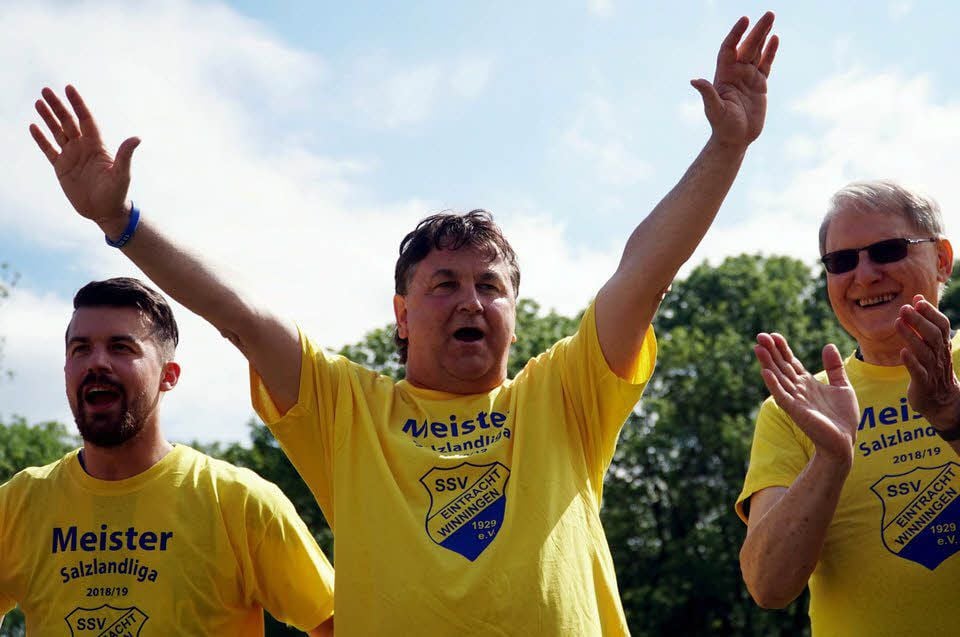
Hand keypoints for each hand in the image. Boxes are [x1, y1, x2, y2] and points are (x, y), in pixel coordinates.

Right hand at [29, 85, 139, 233]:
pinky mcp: (61, 168)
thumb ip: (125, 155)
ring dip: (48, 118)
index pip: (86, 119)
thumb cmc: (117, 193)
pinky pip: (48, 149)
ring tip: (38, 102)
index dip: (78, 104)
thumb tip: (137, 138)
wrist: (105, 212)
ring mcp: (71, 156)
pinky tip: (33, 126)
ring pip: (57, 132)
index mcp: (97, 145)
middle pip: (68, 121)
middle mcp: (83, 147)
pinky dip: (41, 138)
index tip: (69, 88)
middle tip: (45, 90)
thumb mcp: (122, 173)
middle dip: (58, 106)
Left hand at [691, 12, 778, 148]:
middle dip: (756, 30)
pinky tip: (775, 39)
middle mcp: (735, 72)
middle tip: (768, 14)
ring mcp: (748, 77)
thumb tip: (695, 81)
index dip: (736, 34)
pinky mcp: (759, 84)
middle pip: (746, 46)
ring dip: (763, 35)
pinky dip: (770, 51)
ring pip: (756, 51)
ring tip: (771, 18)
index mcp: (724, 75)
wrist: (735, 139)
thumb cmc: (722, 126)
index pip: (729, 49)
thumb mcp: (714, 110)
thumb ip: (707, 94)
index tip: (744, 20)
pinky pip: (766, 63)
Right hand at [755, 332, 858, 465]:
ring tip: (758, 348)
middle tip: (760, 335)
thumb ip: (834, 367)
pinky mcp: (795, 411)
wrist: (844, 441)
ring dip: (767, 363)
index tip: (774, 335)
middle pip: (781, 366)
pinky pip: (782, 395)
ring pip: (778, 377)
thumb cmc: (843, 417)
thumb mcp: (843, 386)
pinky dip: (773, 384)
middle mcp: (798, 389)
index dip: (782, 349)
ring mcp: (795, 399)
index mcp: (807, 383)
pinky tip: (765, 372)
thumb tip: (828, 345)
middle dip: (771, 351)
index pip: (790, 362)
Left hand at [897, 294, 959, 432]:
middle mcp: (939, 355)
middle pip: (932, 336)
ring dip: (911, 337)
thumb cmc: (934, 367)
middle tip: (904, 308)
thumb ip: (925, 321)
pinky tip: (902, 352)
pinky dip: (911, 362)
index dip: (931, 313)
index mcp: (942, 345)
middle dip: (919, 321)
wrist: (942, 401)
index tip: (918, 300)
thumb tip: (917, 297)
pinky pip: (918, 372)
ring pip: (924, 352)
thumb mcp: (931, 343)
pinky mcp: (923, 384)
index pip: (941, 325)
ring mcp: (932, 370)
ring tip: (898, 323)